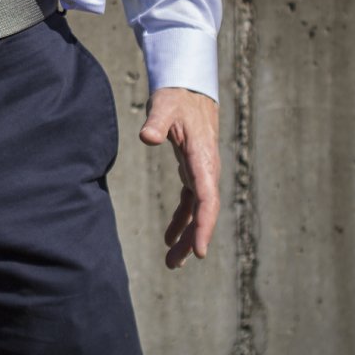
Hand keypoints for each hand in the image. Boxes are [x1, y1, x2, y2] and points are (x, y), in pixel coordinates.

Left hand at [139, 87, 219, 268]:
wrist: (188, 89)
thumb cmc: (176, 98)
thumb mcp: (164, 106)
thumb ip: (156, 122)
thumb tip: (147, 137)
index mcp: (203, 160)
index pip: (207, 200)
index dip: (204, 226)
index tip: (199, 251)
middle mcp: (206, 170)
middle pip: (203, 212)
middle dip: (192, 240)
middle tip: (174, 264)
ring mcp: (201, 172)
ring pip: (198, 211)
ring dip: (187, 236)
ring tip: (172, 261)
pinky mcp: (192, 171)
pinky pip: (190, 202)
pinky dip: (181, 221)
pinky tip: (169, 238)